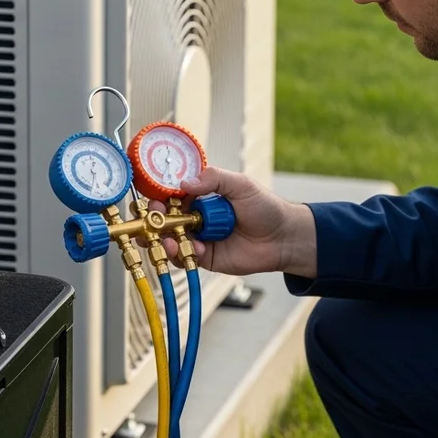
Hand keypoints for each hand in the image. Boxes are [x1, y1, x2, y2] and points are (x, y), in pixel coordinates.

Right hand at [136, 166, 316, 277]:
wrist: (283, 237)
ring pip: (171, 239)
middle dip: (155, 219)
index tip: (154, 199)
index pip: (173, 195)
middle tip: (154, 218)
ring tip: (166, 238)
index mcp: (203, 197)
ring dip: (163, 239)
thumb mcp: (241, 185)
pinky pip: (185, 257)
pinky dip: (182, 253)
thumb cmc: (265, 208)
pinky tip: (190, 248)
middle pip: (166, 218)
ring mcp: (199, 238)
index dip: (160, 197)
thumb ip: (214, 179)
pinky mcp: (205, 257)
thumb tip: (186, 183)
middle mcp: (197, 217)